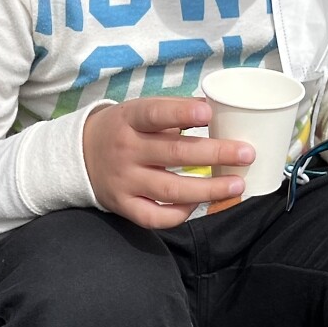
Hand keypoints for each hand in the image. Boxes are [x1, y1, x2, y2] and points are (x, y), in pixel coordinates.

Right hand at [82, 96, 251, 227]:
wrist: (81, 155)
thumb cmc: (123, 129)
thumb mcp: (139, 110)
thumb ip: (173, 110)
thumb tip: (216, 109)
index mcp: (129, 119)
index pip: (154, 113)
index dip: (181, 113)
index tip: (208, 113)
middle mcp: (125, 150)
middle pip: (173, 154)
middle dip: (214, 154)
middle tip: (246, 153)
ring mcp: (124, 181)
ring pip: (170, 190)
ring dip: (207, 189)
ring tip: (237, 185)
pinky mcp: (123, 205)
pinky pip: (154, 217)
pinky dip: (180, 214)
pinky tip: (200, 205)